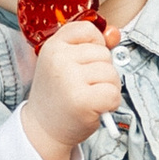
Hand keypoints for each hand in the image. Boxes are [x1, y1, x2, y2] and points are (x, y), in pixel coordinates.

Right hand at [20, 18, 122, 159]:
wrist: (43, 129)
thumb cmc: (60, 95)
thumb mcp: (68, 63)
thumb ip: (92, 45)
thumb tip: (115, 33)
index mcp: (53, 46)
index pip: (88, 29)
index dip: (94, 46)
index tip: (83, 63)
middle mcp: (59, 59)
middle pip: (104, 54)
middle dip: (102, 72)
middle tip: (83, 87)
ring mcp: (70, 79)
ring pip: (112, 73)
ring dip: (108, 88)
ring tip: (88, 97)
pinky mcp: (82, 101)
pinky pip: (114, 93)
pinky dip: (111, 104)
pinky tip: (95, 108)